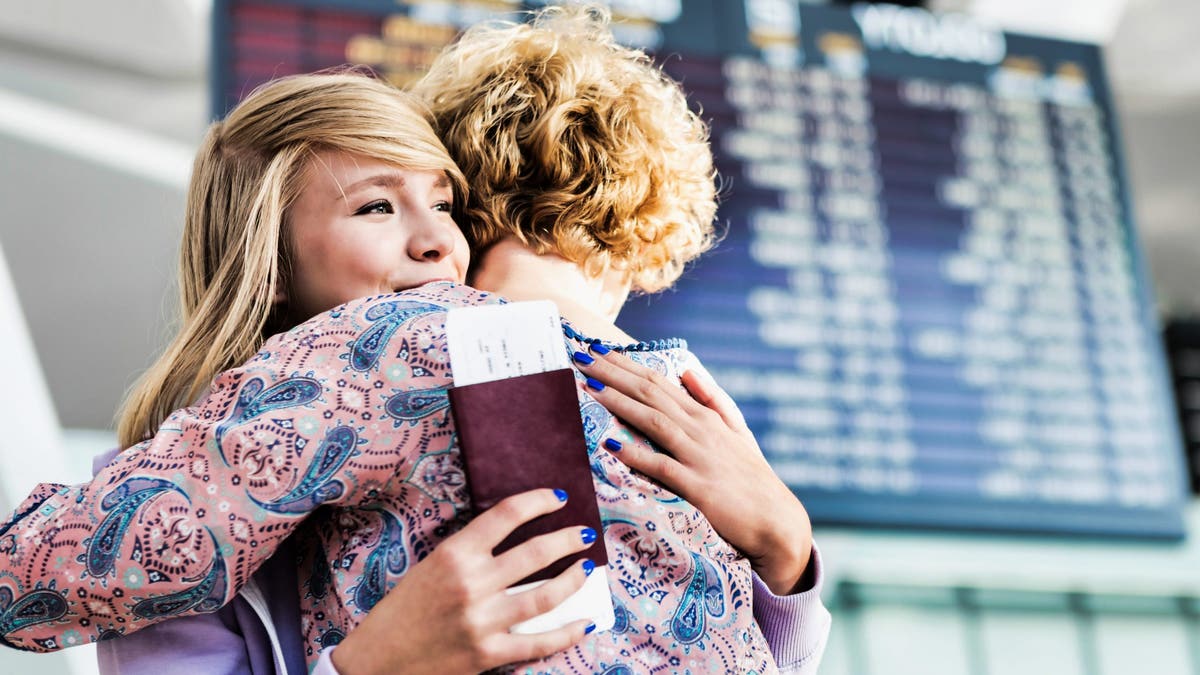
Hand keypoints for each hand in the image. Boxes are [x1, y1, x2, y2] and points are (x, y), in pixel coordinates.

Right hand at [332, 488, 595, 674]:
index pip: (506, 515)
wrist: (376, 662)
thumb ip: (469, 553)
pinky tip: (584, 622)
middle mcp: (471, 583)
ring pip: (545, 595)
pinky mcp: (488, 654)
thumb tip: (515, 538)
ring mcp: (482, 620)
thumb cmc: (401, 612)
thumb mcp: (430, 567)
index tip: (559, 497)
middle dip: (568, 539)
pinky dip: (567, 632)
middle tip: (585, 534)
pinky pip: (539, 642)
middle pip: (536, 552)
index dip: (538, 501)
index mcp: (454, 554)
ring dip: (574, 579)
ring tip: (587, 569)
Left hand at [575, 347, 812, 594]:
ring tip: (589, 388)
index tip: (595, 350)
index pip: (657, 381)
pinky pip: (663, 467)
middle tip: (580, 356)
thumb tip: (687, 369)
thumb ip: (712, 398)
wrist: (775, 520)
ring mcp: (699, 456)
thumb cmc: (751, 477)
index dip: (624, 364)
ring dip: (620, 403)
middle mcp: (700, 429)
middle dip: (612, 373)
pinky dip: (637, 455)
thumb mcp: (736, 431)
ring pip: (654, 422)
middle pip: (650, 393)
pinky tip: (611, 445)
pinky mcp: (699, 487)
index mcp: (704, 415)